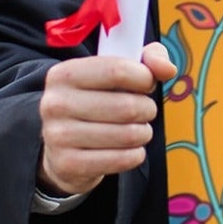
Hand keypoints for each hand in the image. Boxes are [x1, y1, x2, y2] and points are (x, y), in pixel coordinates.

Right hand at [37, 41, 177, 196]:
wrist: (63, 147)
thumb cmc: (97, 101)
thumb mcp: (117, 71)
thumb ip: (148, 59)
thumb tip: (167, 69)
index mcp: (64, 74)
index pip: (118, 70)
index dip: (144, 78)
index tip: (147, 84)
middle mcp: (55, 103)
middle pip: (127, 106)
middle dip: (147, 109)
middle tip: (144, 111)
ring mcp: (58, 136)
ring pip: (128, 135)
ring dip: (143, 133)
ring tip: (137, 130)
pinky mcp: (68, 164)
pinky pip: (121, 159)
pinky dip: (135, 155)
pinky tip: (129, 149)